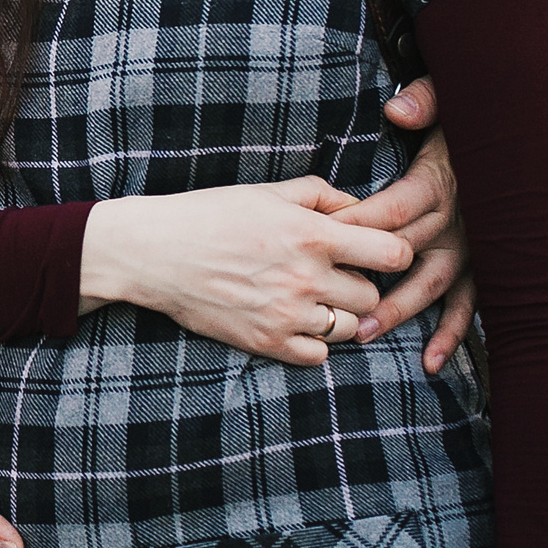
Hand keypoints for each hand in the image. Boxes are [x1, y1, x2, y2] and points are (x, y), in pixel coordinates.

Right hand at [81, 179, 412, 365]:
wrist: (153, 252)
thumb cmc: (209, 214)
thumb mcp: (268, 192)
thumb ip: (322, 195)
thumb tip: (361, 209)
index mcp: (313, 235)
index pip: (394, 254)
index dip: (394, 253)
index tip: (377, 252)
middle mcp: (307, 278)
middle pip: (373, 295)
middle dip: (359, 284)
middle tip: (332, 274)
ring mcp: (288, 315)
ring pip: (351, 328)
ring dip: (339, 314)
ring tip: (312, 298)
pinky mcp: (267, 342)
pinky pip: (320, 355)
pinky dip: (315, 341)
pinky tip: (294, 320)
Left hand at [337, 76, 476, 373]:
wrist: (520, 140)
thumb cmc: (470, 119)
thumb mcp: (450, 98)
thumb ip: (424, 101)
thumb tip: (397, 110)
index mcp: (439, 183)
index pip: (392, 209)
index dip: (356, 223)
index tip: (320, 239)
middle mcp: (458, 220)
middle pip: (404, 250)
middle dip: (364, 274)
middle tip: (325, 299)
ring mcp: (473, 248)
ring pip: (432, 284)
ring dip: (399, 311)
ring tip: (362, 335)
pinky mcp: (486, 266)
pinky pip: (470, 304)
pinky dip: (453, 334)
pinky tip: (430, 362)